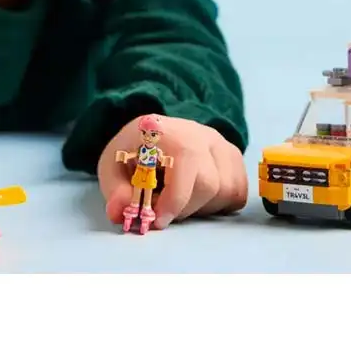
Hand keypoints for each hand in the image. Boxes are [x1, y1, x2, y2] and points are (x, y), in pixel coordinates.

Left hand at [97, 115, 247, 228]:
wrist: (152, 133)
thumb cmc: (133, 152)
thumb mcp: (112, 167)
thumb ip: (115, 190)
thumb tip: (120, 211)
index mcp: (170, 131)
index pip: (186, 163)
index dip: (174, 199)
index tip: (157, 220)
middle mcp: (202, 134)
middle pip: (209, 184)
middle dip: (184, 208)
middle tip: (163, 210)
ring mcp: (221, 144)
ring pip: (228, 190)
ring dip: (203, 207)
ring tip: (181, 201)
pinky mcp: (233, 157)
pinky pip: (238, 191)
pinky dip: (221, 203)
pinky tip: (199, 198)